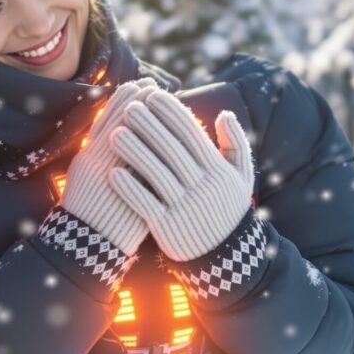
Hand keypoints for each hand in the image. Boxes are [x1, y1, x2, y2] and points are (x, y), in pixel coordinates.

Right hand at [60, 78, 158, 255]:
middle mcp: (103, 165)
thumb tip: (117, 123)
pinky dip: (163, 151)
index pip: (110, 120)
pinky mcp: (137, 198)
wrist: (89, 246)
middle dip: (141, 104)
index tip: (143, 84)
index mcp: (90, 159)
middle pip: (124, 125)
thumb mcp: (85, 173)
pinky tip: (177, 138)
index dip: (126, 100)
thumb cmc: (88, 208)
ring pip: (137, 142)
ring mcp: (121, 181)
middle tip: (156, 85)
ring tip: (169, 106)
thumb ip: (100, 148)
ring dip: (154, 122)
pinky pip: (151, 169)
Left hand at [107, 89, 254, 261]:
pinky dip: (129, 188)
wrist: (227, 259)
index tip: (153, 95)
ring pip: (155, 174)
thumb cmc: (230, 210)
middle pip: (171, 150)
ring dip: (134, 152)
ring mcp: (184, 207)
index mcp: (217, 170)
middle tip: (129, 106)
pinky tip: (111, 173)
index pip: (192, 134)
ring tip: (114, 133)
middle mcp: (201, 186)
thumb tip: (225, 114)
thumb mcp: (242, 177)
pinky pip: (145, 204)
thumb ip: (236, 144)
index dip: (171, 113)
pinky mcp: (168, 228)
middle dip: (149, 126)